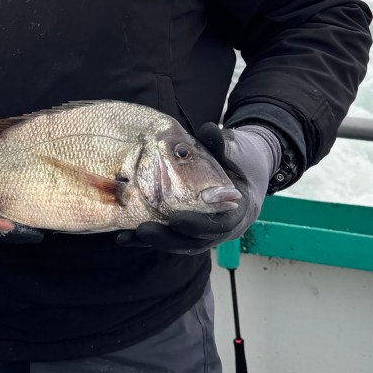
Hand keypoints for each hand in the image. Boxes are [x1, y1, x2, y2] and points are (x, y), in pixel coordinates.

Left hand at [115, 123, 279, 255]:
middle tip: (143, 230)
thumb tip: (208, 129)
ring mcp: (205, 231)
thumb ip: (221, 143)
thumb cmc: (242, 159)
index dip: (198, 225)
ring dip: (153, 242)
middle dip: (167, 238)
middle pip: (194, 242)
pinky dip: (149, 238)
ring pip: (179, 243)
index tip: (176, 220)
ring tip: (125, 238)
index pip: (219, 226)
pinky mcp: (190, 227)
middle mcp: (221, 227)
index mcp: (238, 211)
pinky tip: (125, 235)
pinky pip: (170, 236)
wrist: (247, 169)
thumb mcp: (235, 149)